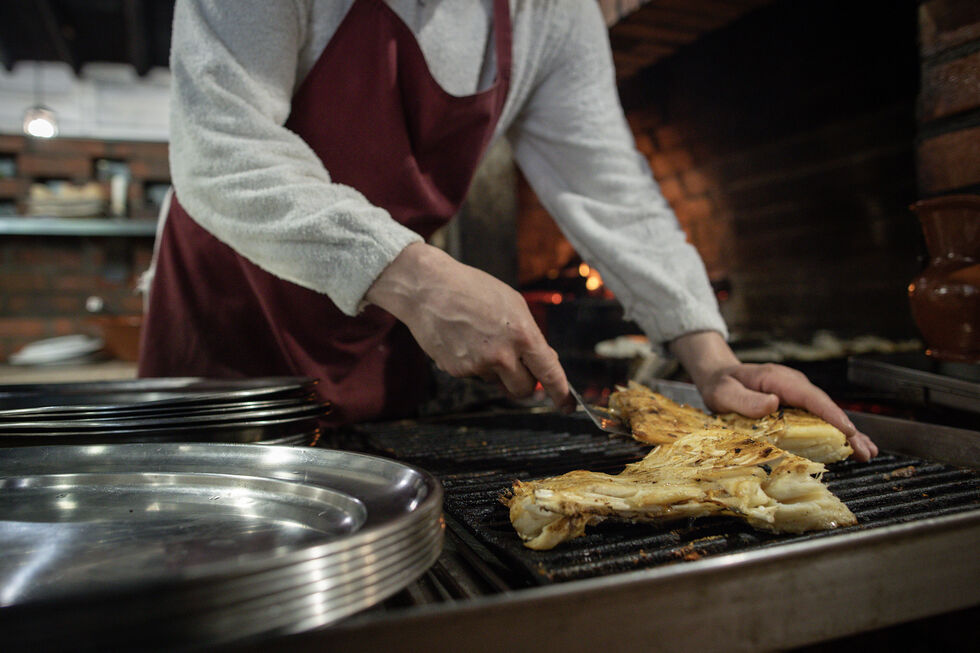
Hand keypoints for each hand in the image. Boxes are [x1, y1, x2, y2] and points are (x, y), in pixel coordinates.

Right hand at [366, 243, 574, 411]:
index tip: (567, 406)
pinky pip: (475, 375)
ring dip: (496, 368)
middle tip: (518, 366)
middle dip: (525, 383)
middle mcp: (501, 354)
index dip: (561, 394)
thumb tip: (544, 361)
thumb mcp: (513, 304)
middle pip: (524, 389)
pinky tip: (463, 339)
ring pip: (498, 381)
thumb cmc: (472, 289)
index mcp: (522, 334)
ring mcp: (478, 365)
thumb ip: (530, 335)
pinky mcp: (457, 370)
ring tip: (480, 337)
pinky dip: (473, 363)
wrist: (428, 288)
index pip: (549, 373)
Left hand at [670, 331, 877, 460]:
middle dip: (848, 430)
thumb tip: (773, 402)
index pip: (811, 397)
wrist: (718, 375)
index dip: (831, 415)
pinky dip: (836, 431)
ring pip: (827, 413)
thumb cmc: (720, 384)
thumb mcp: (724, 393)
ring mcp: (797, 393)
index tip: (848, 432)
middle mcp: (794, 384)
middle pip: (826, 407)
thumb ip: (745, 400)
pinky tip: (851, 446)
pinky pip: (819, 417)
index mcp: (779, 379)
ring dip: (848, 433)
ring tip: (868, 452)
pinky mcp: (797, 402)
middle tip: (866, 451)